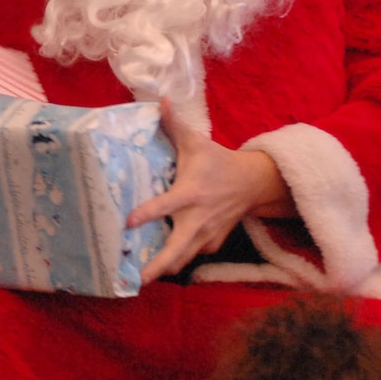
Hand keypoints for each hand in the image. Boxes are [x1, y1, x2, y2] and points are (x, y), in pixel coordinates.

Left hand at [130, 99, 288, 283]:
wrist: (253, 184)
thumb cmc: (218, 161)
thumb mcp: (196, 142)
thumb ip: (173, 125)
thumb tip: (158, 100)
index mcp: (190, 192)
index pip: (166, 205)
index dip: (146, 214)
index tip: (126, 223)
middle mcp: (197, 218)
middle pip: (177, 249)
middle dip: (157, 266)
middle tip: (135, 279)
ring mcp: (207, 234)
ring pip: (184, 258)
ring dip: (164, 268)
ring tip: (140, 279)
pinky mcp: (213, 243)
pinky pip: (193, 255)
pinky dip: (178, 260)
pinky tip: (160, 264)